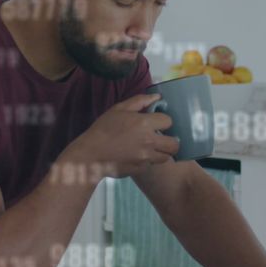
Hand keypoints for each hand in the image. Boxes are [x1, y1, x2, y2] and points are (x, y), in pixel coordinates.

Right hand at [61, 93, 179, 178]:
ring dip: (162, 152)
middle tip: (161, 138)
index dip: (163, 121)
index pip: (169, 121)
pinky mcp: (141, 169)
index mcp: (144, 123)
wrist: (90, 155)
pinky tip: (139, 156)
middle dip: (170, 140)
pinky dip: (149, 161)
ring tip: (152, 148)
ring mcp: (146, 157)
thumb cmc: (103, 129)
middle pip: (174, 144)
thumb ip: (140, 101)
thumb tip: (157, 97)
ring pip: (167, 157)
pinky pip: (152, 164)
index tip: (156, 123)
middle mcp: (149, 141)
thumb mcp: (118, 109)